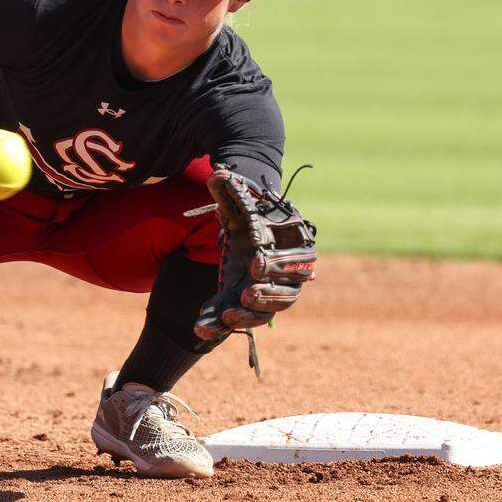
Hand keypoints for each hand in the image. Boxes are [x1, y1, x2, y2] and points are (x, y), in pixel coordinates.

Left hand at [194, 166, 316, 340]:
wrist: (246, 241)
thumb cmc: (250, 222)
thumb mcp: (238, 208)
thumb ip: (230, 192)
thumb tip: (218, 174)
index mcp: (294, 245)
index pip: (299, 257)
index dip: (281, 263)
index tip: (255, 262)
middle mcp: (291, 272)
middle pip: (290, 290)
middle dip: (270, 294)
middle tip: (248, 293)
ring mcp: (275, 291)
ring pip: (273, 310)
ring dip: (252, 315)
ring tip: (228, 315)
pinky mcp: (254, 306)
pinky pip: (247, 321)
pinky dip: (225, 325)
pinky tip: (202, 328)